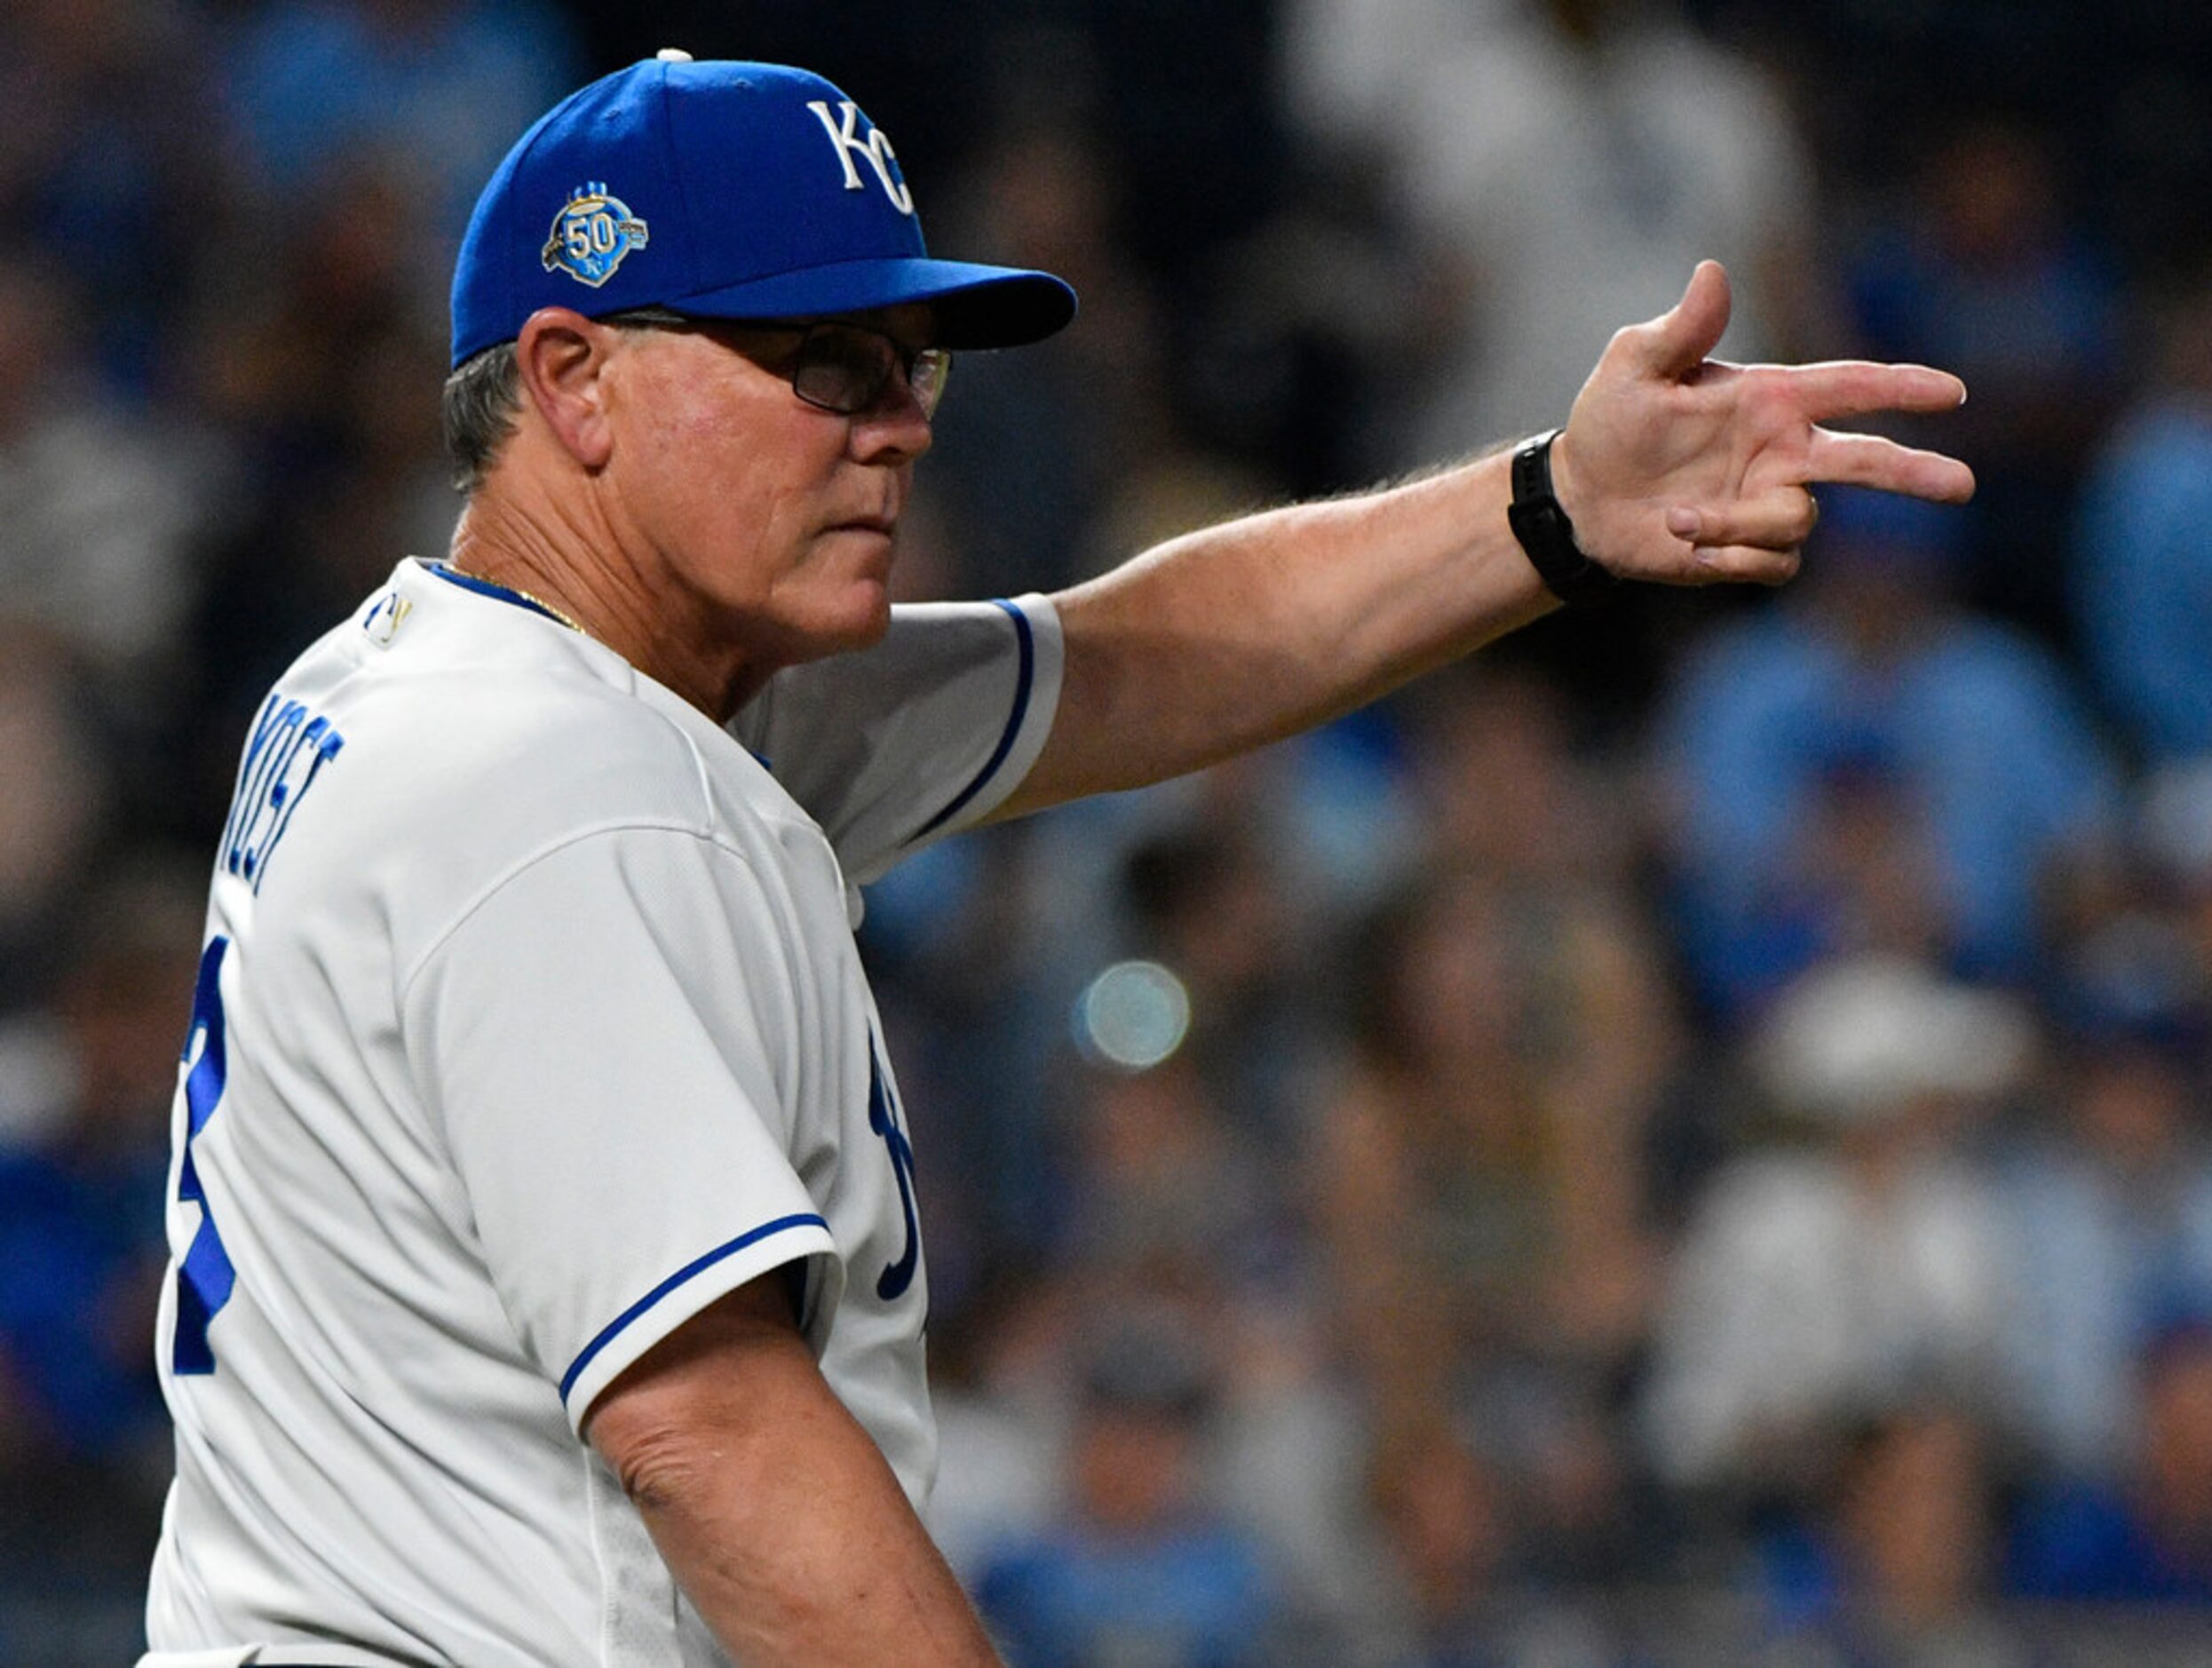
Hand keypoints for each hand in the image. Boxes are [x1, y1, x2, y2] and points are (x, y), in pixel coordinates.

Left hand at [1548, 261, 1973, 586]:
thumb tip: (1712, 272)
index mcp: (1770, 400)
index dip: (1901, 387)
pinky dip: (1730, 558)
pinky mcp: (1748, 551)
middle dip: (1913, 472)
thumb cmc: (1611, 420)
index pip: (1849, 386)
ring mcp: (1769, 502)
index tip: (1953, 392)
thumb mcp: (1636, 366)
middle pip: (1866, 460)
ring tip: (1676, 518)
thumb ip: (1681, 328)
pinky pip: (1770, 563)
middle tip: (1961, 485)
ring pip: (1798, 521)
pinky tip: (1685, 547)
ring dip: (1738, 525)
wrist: (1580, 495)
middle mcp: (1782, 452)